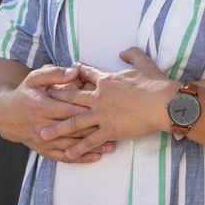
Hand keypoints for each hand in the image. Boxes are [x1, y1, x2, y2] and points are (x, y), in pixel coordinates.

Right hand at [0, 64, 108, 161]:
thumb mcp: (36, 77)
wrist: (6, 115)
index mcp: (43, 107)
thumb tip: (75, 70)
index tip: (107, 108)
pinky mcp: (44, 150)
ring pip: (71, 146)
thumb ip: (56, 74)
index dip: (88, 110)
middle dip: (95, 130)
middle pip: (74, 130)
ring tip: (111, 146)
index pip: (70, 110)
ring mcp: (44, 141)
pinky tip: (95, 157)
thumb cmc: (25, 92)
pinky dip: (80, 159)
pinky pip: (63, 157)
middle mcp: (44, 127)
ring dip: (92, 147)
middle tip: (116, 130)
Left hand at [38, 51, 174, 159]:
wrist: (164, 103)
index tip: (68, 70)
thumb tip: (123, 51)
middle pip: (72, 98)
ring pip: (74, 123)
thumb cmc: (155, 84)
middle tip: (40, 101)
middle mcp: (99, 97)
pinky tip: (67, 153)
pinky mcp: (110, 130)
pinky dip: (78, 148)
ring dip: (57, 129)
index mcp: (107, 80)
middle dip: (55, 99)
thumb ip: (132, 54)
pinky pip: (90, 140)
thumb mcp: (144, 63)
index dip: (77, 72)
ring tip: (42, 134)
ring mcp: (103, 115)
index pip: (87, 74)